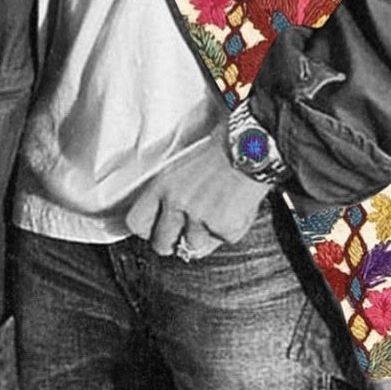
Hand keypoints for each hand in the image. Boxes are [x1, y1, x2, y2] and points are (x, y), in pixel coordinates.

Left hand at [124, 137, 264, 257]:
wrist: (254, 142)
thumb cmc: (223, 145)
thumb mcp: (184, 162)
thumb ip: (171, 192)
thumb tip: (166, 215)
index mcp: (163, 185)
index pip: (136, 223)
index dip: (147, 229)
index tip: (156, 228)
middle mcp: (177, 203)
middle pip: (161, 244)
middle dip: (173, 241)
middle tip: (187, 230)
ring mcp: (201, 217)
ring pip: (193, 247)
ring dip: (205, 235)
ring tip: (217, 212)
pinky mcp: (225, 227)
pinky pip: (223, 240)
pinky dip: (231, 228)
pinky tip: (235, 208)